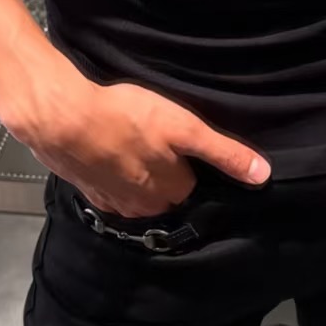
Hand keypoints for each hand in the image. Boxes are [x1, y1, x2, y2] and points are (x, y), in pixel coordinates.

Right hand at [5, 57, 270, 217]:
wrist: (63, 119)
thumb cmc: (127, 118)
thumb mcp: (185, 129)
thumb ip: (224, 153)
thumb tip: (262, 175)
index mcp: (171, 193)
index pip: (192, 184)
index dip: (189, 163)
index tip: (180, 144)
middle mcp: (145, 207)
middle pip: (164, 192)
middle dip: (163, 172)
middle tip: (155, 140)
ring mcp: (113, 202)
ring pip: (136, 192)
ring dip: (136, 174)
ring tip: (131, 144)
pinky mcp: (88, 191)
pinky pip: (108, 187)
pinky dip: (109, 173)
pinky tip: (106, 152)